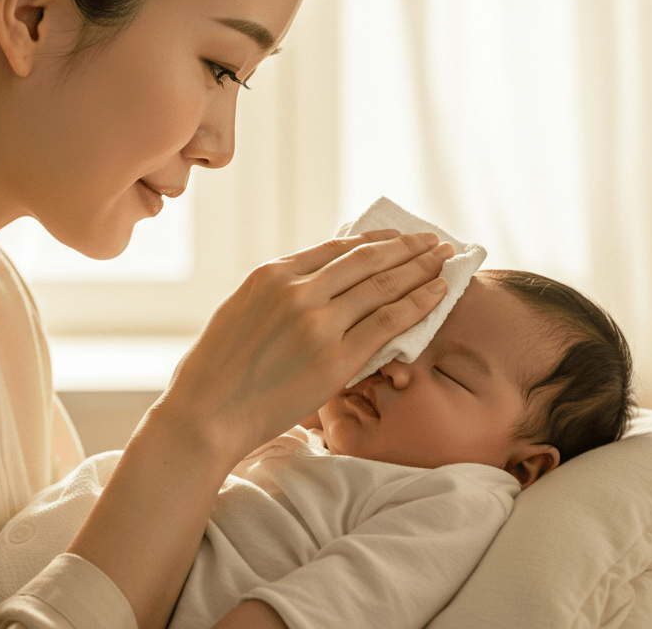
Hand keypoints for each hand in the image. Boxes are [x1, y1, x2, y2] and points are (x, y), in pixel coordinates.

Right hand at [155, 230, 451, 460]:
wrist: (206, 414)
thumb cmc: (216, 370)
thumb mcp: (241, 310)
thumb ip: (278, 293)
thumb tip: (315, 285)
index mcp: (272, 274)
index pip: (337, 248)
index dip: (375, 241)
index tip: (398, 237)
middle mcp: (298, 291)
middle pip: (367, 260)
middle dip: (407, 248)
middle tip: (435, 240)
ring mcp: (319, 324)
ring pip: (383, 286)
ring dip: (420, 269)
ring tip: (445, 259)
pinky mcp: (335, 360)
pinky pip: (387, 324)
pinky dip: (417, 304)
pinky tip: (437, 293)